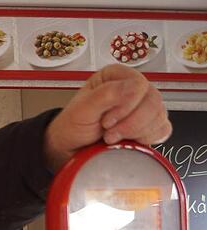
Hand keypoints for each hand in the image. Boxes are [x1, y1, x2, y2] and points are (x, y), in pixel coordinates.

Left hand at [43, 64, 171, 171]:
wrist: (70, 149)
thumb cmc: (73, 127)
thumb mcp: (81, 110)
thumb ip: (106, 94)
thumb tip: (132, 86)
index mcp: (116, 76)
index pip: (138, 84)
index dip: (126, 106)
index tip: (107, 121)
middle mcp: (133, 89)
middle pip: (153, 101)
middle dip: (130, 123)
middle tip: (109, 132)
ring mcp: (144, 107)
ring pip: (159, 116)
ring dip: (136, 132)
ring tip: (113, 137)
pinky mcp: (149, 125)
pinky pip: (162, 129)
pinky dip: (146, 138)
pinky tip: (128, 140)